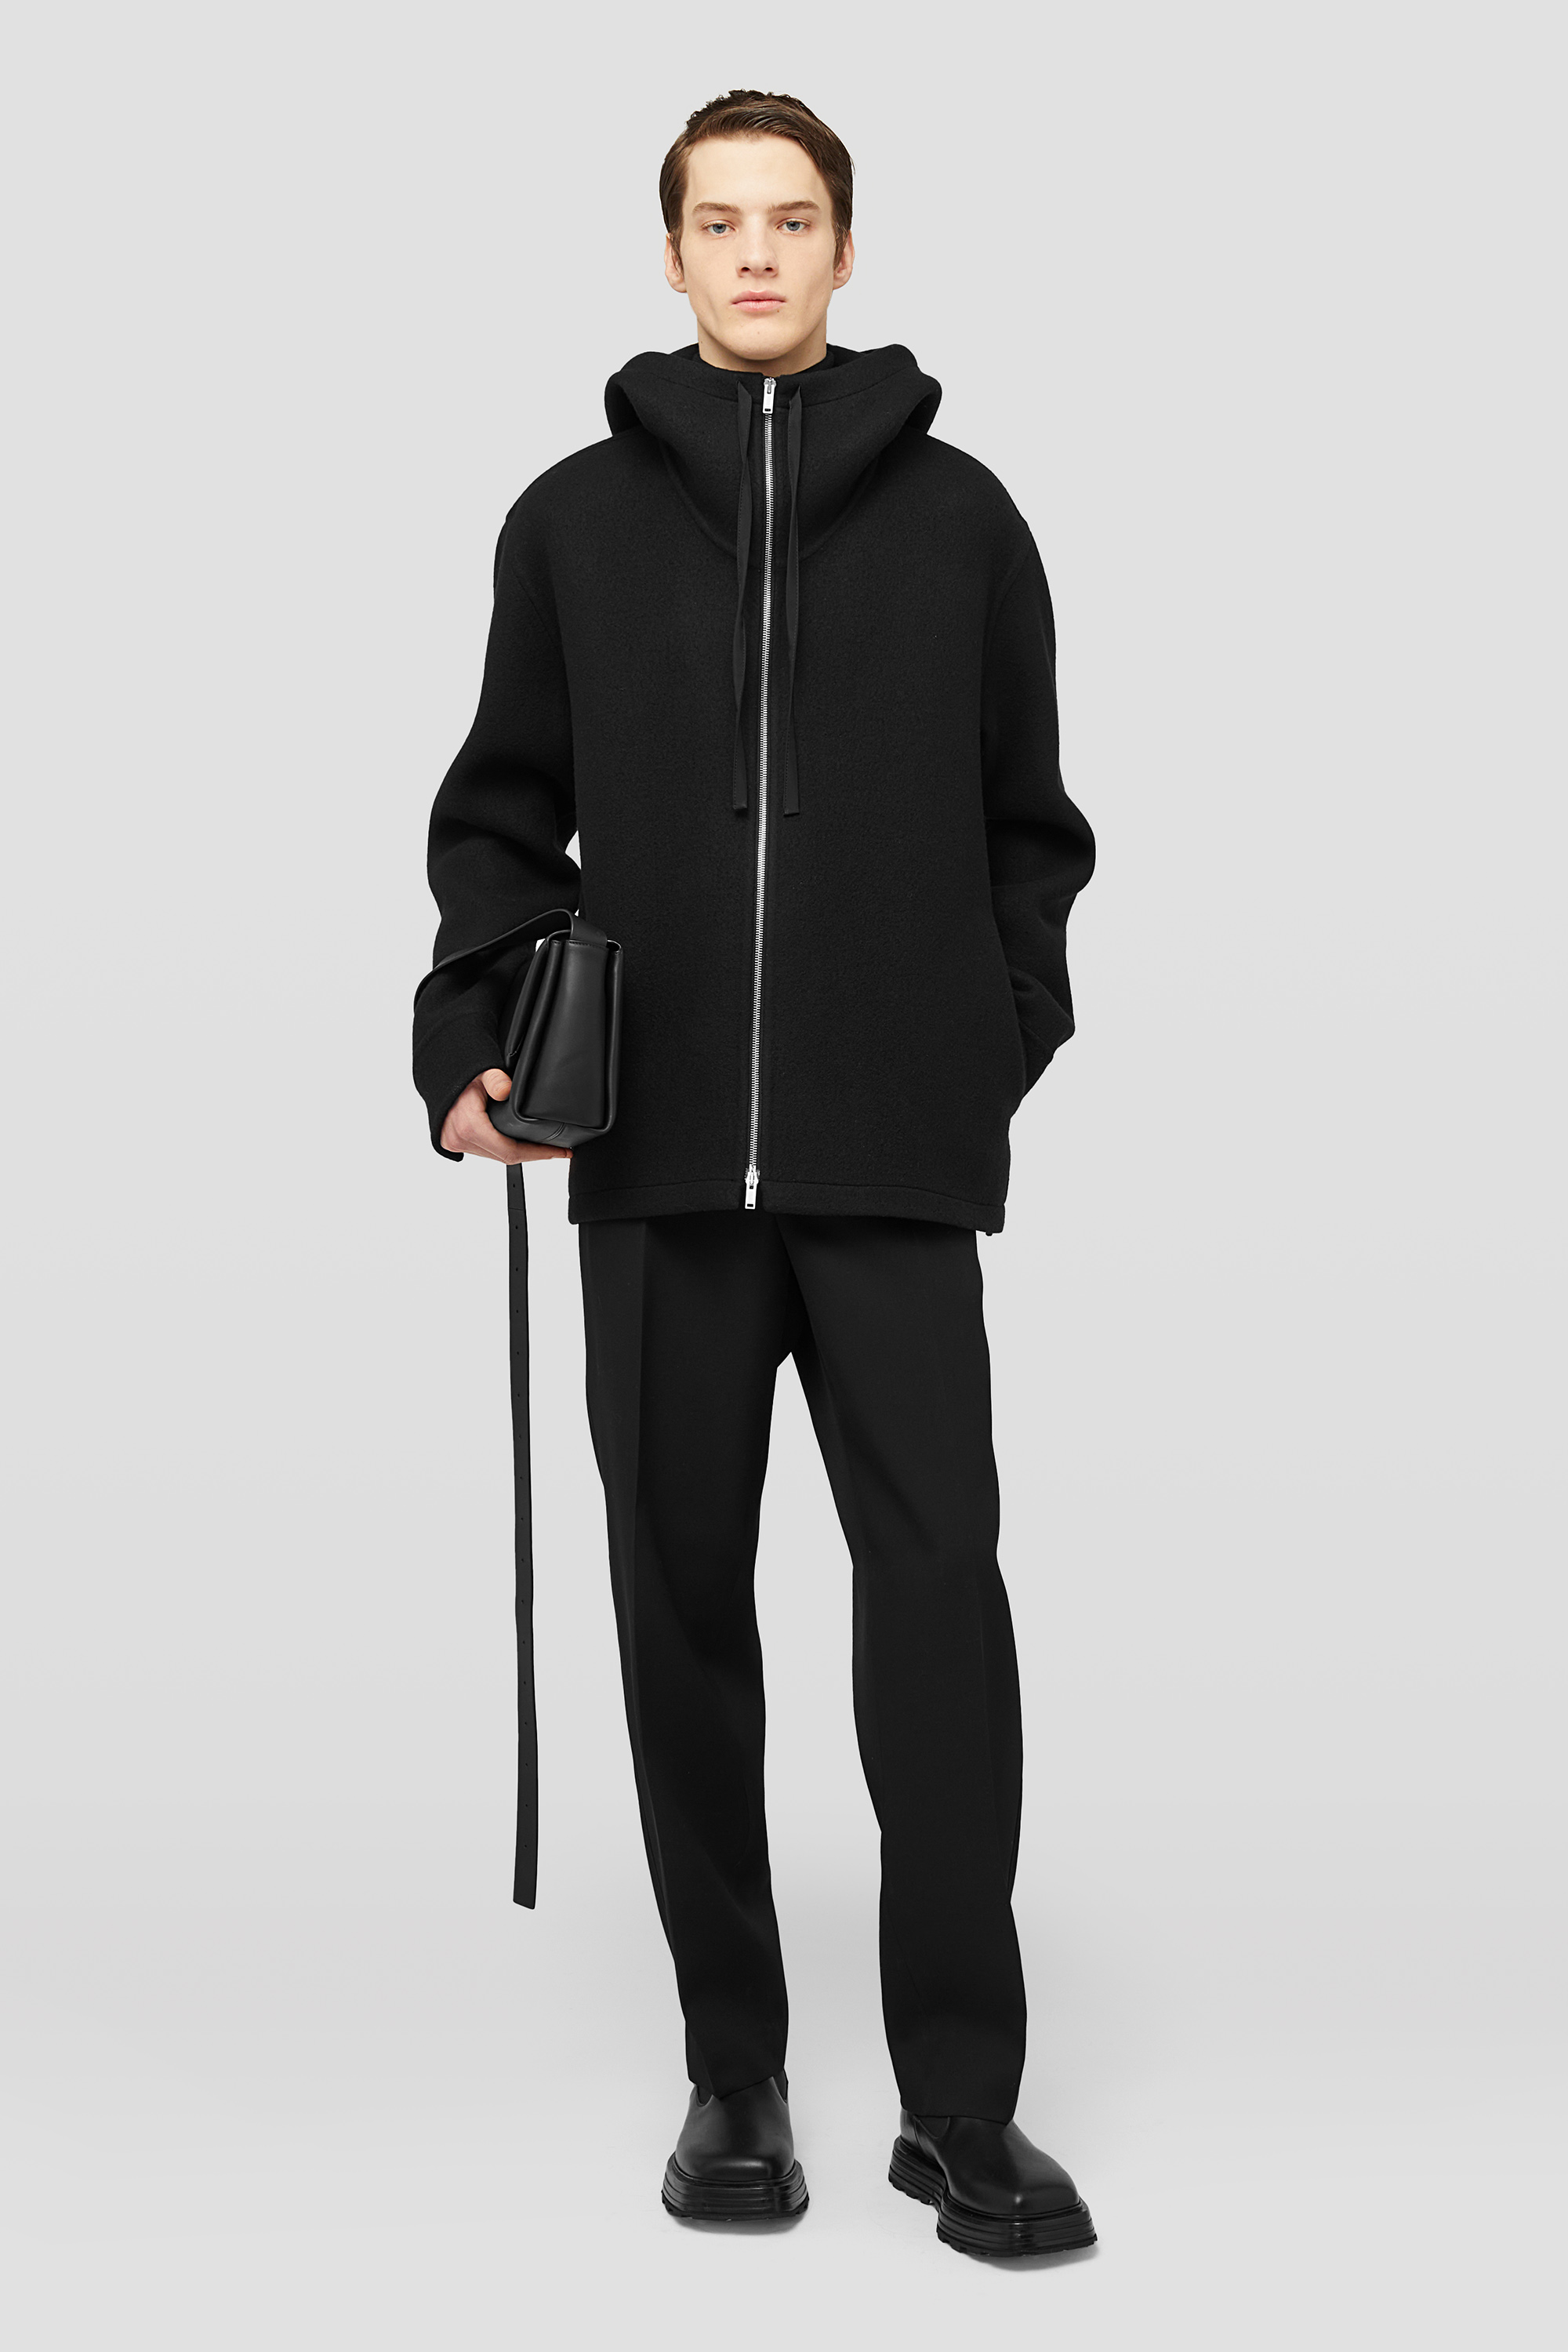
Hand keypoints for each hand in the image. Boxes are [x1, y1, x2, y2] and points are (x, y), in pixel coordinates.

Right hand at [440, 1070, 572, 1164]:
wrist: (440, 1078)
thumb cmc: (462, 1076)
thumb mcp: (482, 1073)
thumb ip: (495, 1080)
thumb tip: (506, 1090)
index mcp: (469, 1126)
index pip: (511, 1151)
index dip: (538, 1154)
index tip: (560, 1152)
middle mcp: (460, 1139)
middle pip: (505, 1157)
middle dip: (534, 1155)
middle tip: (557, 1150)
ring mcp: (456, 1144)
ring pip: (495, 1157)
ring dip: (519, 1154)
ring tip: (542, 1148)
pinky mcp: (454, 1144)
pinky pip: (485, 1152)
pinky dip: (503, 1150)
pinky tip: (520, 1145)